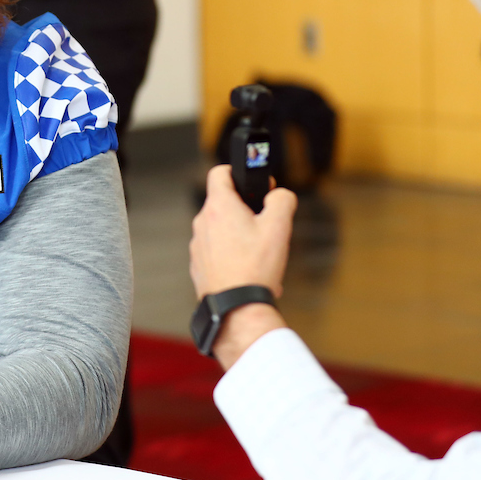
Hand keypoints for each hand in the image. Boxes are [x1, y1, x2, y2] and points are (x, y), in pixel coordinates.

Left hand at [191, 165, 295, 368]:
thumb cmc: (255, 267)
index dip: (237, 171)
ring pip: (221, 229)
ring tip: (261, 253)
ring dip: (240, 235)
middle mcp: (202, 223)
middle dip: (245, 209)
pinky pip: (217, 252)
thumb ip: (282, 200)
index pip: (220, 173)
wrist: (237, 308)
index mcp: (218, 207)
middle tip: (265, 223)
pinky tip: (250, 271)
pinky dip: (232, 255)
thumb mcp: (279, 226)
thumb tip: (279, 195)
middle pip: (223, 203)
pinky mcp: (198, 265)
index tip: (252, 183)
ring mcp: (198, 245)